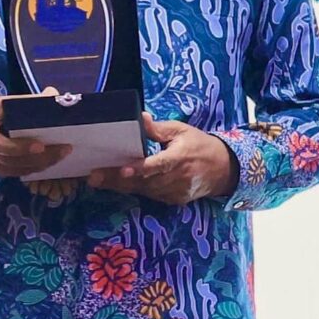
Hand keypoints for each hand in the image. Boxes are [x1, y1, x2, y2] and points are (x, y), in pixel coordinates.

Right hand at [0, 94, 61, 179]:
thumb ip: (21, 101)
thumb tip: (52, 93)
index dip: (20, 147)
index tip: (41, 145)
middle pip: (16, 160)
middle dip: (42, 156)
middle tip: (65, 148)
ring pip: (22, 169)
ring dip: (45, 163)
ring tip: (64, 152)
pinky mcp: (2, 172)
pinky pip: (22, 173)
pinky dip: (39, 167)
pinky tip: (54, 160)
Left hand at [89, 116, 239, 204]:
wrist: (225, 169)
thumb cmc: (200, 145)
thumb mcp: (182, 131)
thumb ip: (158, 129)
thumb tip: (140, 118)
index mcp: (180, 158)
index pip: (158, 164)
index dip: (140, 168)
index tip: (123, 170)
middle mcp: (178, 177)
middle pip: (144, 181)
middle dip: (118, 179)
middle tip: (94, 177)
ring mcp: (176, 191)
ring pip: (144, 190)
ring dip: (121, 186)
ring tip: (100, 180)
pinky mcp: (174, 200)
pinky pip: (151, 195)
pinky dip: (135, 189)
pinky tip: (120, 184)